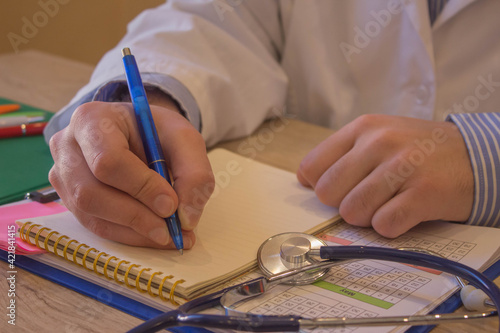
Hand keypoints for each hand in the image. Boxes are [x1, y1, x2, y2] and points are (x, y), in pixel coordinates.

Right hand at [48, 101, 213, 248]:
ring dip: (135, 231)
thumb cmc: (157, 132)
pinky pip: (95, 225)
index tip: (171, 204)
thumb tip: (186, 219)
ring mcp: (63, 175)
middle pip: (92, 192)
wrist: (139, 133)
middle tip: (173, 230)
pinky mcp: (69, 199)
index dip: (140, 187)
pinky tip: (154, 236)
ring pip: (91, 214)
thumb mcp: (185, 139)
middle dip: (137, 216)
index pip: (108, 160)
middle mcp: (67, 146)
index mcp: (92, 120)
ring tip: (170, 236)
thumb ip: (194, 173)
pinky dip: (129, 235)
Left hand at [297, 114, 473, 237]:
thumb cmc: (420, 150)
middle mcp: (379, 143)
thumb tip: (306, 179)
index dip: (319, 186)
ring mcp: (402, 167)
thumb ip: (343, 154)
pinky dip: (390, 227)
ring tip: (388, 204)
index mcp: (363, 128)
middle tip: (367, 198)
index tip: (336, 191)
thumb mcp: (381, 136)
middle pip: (328, 193)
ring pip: (353, 211)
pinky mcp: (423, 193)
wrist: (477, 155)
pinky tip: (403, 214)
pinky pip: (384, 225)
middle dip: (344, 203)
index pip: (312, 167)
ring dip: (367, 217)